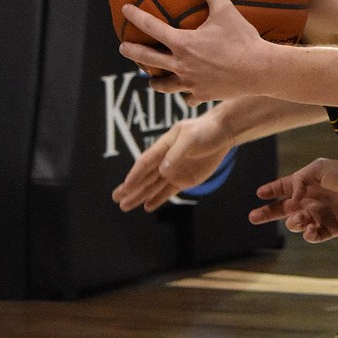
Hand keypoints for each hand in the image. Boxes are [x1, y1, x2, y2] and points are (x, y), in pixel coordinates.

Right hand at [112, 112, 231, 211]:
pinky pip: (167, 191)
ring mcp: (173, 171)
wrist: (221, 134)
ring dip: (139, 196)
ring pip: (153, 187)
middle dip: (130, 189)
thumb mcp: (190, 138)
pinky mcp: (184, 180)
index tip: (126, 187)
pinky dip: (157, 199)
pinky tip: (147, 207)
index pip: (145, 163)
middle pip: (144, 177)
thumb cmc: (204, 131)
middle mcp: (164, 161)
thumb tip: (163, 171)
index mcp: (162, 147)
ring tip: (125, 206)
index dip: (134, 176)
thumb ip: (177, 154)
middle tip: (116, 198)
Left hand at [119, 0, 275, 102]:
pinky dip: (186, 95)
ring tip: (151, 80)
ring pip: (164, 85)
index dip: (136, 16)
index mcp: (182, 43)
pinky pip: (189, 97)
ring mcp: (191, 83)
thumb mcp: (226, 10)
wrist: (260, 70)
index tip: (125, 10)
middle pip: (148, 59)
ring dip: (155, 82)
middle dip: (133, 52)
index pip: (151, 27)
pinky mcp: (203, 95)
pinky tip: (187, 93)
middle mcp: (181, 65)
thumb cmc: (242, 39)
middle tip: (123, 48)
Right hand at [251, 157, 337, 239]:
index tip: (259, 193)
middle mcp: (311, 200)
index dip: (271, 190)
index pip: (284, 187)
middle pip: (283, 209)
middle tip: (253, 216)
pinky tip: (312, 227)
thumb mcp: (319, 169)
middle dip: (267, 213)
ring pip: (295, 224)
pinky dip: (308, 234)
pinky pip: (311, 236)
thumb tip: (289, 200)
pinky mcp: (330, 229)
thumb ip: (299, 181)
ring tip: (303, 218)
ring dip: (294, 222)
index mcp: (307, 184)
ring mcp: (320, 215)